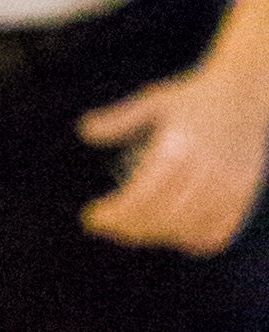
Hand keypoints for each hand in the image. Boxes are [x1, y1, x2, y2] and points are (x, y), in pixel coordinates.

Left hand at [77, 56, 268, 251]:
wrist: (246, 91)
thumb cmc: (194, 96)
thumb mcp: (155, 101)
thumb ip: (121, 119)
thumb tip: (84, 131)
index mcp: (179, 149)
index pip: (139, 198)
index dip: (113, 216)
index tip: (92, 219)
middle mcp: (206, 171)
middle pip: (160, 219)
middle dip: (128, 229)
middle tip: (108, 226)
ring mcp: (229, 186)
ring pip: (187, 231)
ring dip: (157, 235)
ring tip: (135, 228)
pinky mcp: (244, 194)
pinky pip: (218, 233)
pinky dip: (193, 240)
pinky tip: (173, 233)